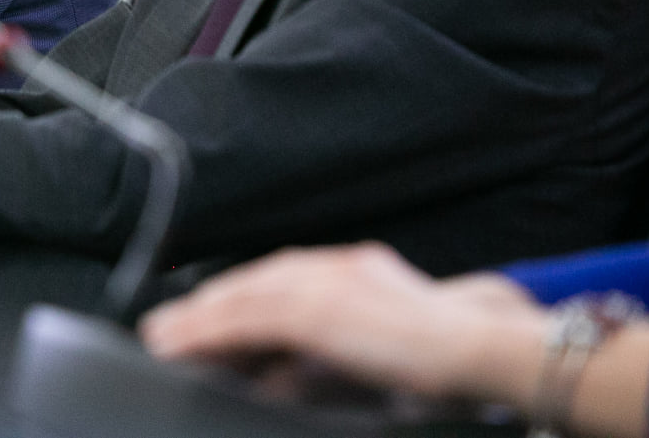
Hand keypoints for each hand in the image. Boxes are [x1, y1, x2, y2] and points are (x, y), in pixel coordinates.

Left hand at [139, 242, 548, 401]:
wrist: (483, 348)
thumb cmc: (447, 359)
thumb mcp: (379, 352)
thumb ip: (332, 359)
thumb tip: (278, 380)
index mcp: (354, 271)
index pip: (281, 280)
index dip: (238, 298)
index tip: (205, 314)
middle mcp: (334, 268)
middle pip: (255, 283)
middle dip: (210, 304)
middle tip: (170, 326)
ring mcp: (325, 282)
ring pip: (244, 298)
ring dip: (198, 319)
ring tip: (164, 338)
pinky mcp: (317, 309)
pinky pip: (248, 319)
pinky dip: (209, 331)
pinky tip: (184, 343)